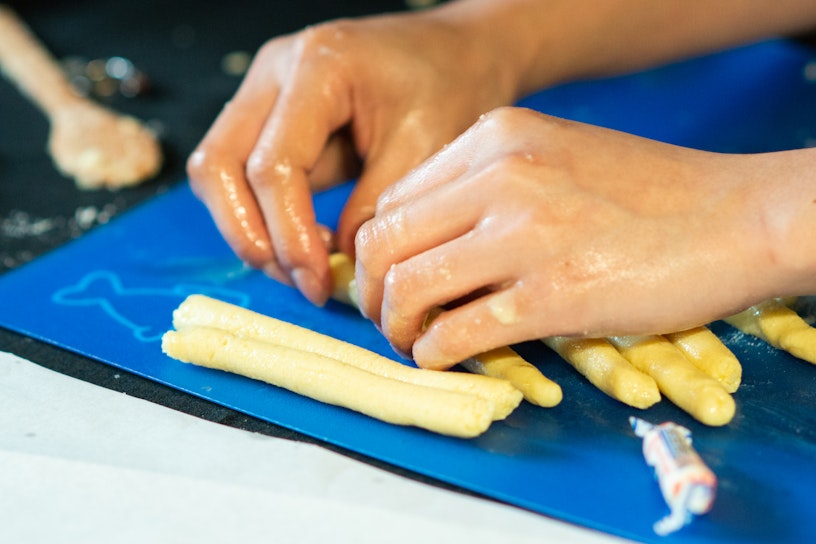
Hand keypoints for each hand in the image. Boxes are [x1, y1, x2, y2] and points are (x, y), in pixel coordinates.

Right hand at [186, 9, 515, 304]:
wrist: (451, 53)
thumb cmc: (446, 88)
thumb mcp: (426, 148)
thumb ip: (375, 208)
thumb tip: (337, 265)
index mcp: (317, 67)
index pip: (274, 164)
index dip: (289, 233)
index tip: (318, 281)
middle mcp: (274, 72)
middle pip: (216, 165)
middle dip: (250, 236)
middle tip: (299, 281)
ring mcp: (263, 92)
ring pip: (216, 173)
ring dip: (249, 230)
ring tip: (303, 269)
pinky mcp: (267, 117)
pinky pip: (238, 174)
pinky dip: (261, 217)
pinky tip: (305, 244)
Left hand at [355, 107, 778, 368]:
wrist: (736, 217)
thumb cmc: (648, 195)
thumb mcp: (555, 159)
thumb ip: (487, 188)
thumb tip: (428, 245)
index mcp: (497, 138)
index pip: (394, 201)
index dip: (377, 251)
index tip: (388, 280)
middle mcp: (501, 176)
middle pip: (385, 243)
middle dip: (371, 293)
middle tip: (388, 319)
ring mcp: (526, 234)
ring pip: (409, 286)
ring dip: (395, 326)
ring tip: (412, 341)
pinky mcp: (553, 294)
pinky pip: (456, 331)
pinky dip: (432, 352)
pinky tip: (441, 356)